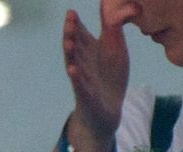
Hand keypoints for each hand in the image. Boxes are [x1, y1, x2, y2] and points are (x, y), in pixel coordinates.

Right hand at [61, 7, 128, 147]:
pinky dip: (76, 79)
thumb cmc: (110, 76)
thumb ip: (111, 26)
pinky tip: (72, 70)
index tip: (71, 12)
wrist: (107, 110)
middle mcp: (83, 63)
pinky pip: (80, 86)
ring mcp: (83, 79)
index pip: (79, 34)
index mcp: (88, 51)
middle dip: (71, 35)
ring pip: (75, 65)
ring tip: (68, 42)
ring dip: (70, 55)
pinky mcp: (87, 96)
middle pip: (75, 47)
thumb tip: (109, 2)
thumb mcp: (114, 47)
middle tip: (69, 20)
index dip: (75, 24)